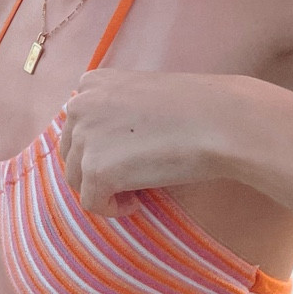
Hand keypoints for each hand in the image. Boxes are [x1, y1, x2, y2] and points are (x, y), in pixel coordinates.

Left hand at [57, 70, 241, 216]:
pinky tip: (136, 203)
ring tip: (137, 191)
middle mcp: (80, 106)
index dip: (99, 147)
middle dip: (97, 171)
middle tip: (132, 179)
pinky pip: (92, 203)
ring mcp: (85, 138)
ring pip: (78, 181)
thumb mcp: (143, 94)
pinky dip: (112, 209)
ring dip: (105, 190)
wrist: (220, 121)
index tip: (127, 155)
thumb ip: (115, 111)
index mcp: (91, 83)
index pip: (77, 126)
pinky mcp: (96, 170)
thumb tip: (105, 144)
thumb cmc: (195, 108)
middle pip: (72, 154)